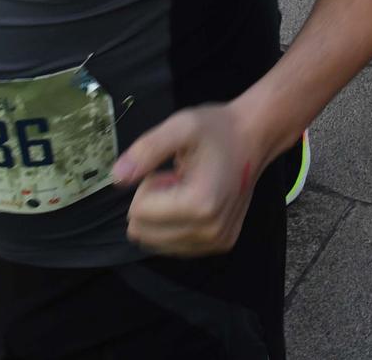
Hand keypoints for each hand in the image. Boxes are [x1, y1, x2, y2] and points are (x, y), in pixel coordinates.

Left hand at [113, 104, 263, 256]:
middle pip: (144, 232)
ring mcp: (216, 242)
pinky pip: (174, 246)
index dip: (148, 185)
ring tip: (187, 188)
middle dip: (153, 202)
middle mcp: (210, 231)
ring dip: (163, 214)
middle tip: (178, 179)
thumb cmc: (218, 130)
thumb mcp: (181, 126)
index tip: (171, 170)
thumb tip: (117, 177)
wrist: (254, 138)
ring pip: (156, 243)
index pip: (138, 213)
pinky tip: (195, 201)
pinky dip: (175, 224)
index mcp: (200, 204)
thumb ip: (147, 150)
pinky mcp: (219, 245)